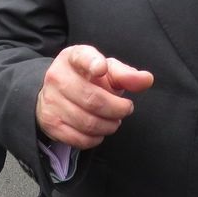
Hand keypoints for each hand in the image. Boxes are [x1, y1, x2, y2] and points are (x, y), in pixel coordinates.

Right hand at [35, 45, 153, 149]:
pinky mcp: (50, 122)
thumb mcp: (107, 72)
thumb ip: (126, 75)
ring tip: (113, 121)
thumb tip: (147, 79)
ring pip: (88, 122)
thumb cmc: (88, 80)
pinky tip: (99, 130)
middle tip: (125, 109)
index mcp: (73, 57)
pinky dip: (96, 138)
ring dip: (109, 126)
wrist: (56, 95)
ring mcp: (50, 101)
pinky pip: (79, 138)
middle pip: (93, 99)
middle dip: (118, 109)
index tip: (101, 69)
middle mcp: (57, 76)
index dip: (92, 63)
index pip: (82, 58)